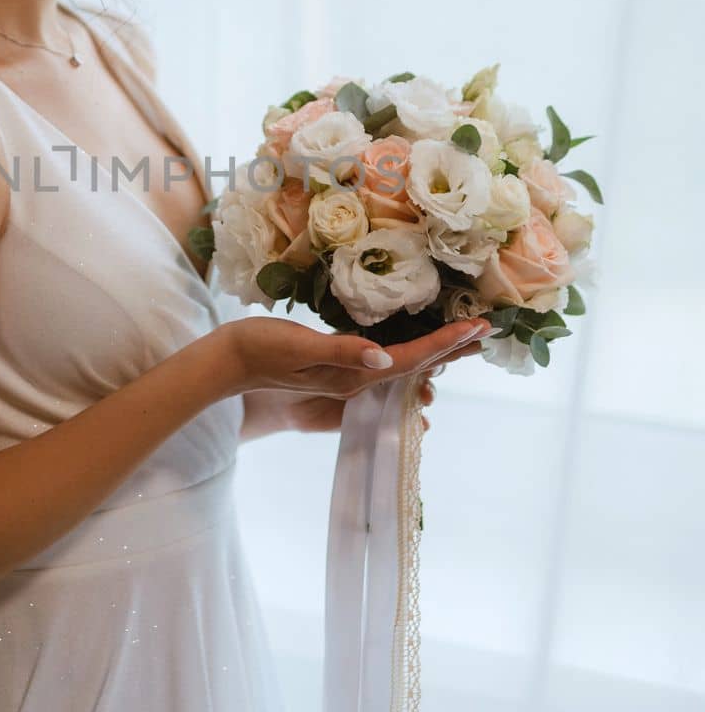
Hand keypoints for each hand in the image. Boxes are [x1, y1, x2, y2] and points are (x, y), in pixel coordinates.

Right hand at [221, 315, 492, 410]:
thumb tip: (385, 359)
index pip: (411, 359)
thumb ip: (341, 353)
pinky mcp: (336, 373)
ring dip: (434, 354)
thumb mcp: (297, 347)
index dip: (447, 344)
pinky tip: (413, 353)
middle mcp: (355, 382)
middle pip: (416, 367)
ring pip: (403, 368)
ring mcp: (346, 380)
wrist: (227, 365)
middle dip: (452, 350)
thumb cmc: (258, 349)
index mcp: (352, 376)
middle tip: (486, 333)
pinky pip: (383, 369)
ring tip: (462, 342)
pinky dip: (407, 357)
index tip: (479, 329)